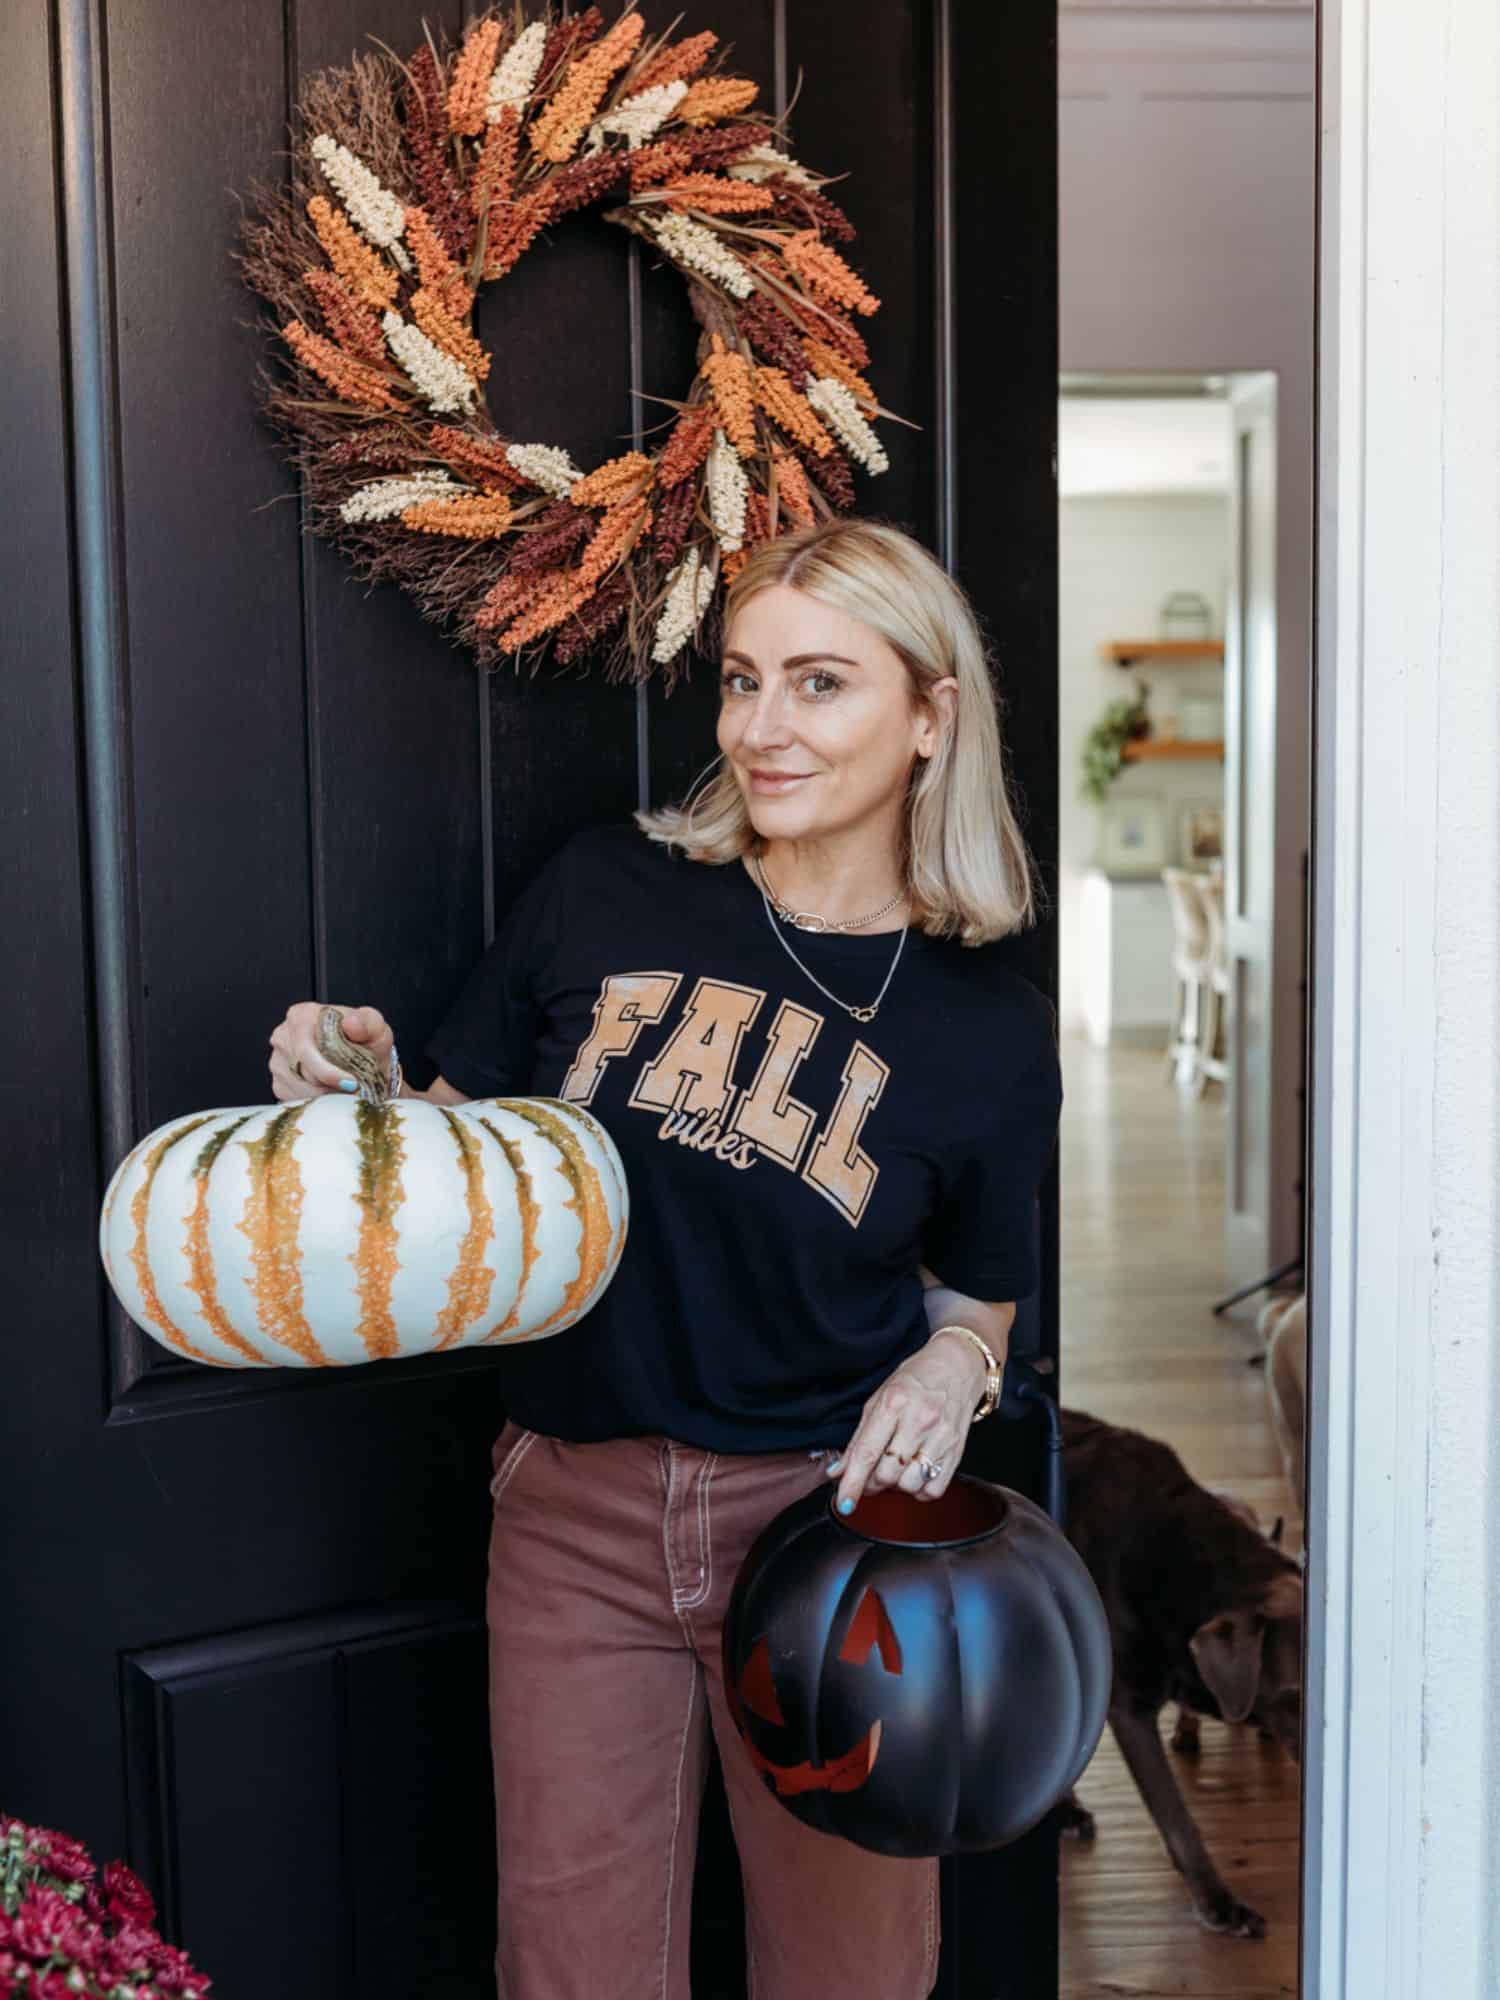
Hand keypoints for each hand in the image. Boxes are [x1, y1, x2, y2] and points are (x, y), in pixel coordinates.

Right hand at [268, 1001, 393, 1101]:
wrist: (364, 1061)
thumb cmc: (366, 1040)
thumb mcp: (375, 1028)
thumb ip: (368, 1022)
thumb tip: (351, 1024)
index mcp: (302, 1015)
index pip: (306, 1047)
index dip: (328, 1070)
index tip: (350, 1082)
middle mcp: (284, 1036)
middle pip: (302, 1071)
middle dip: (331, 1085)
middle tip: (354, 1090)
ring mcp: (278, 1061)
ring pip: (299, 1089)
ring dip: (326, 1095)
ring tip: (347, 1091)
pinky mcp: (279, 1083)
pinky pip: (296, 1099)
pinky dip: (317, 1102)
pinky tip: (333, 1094)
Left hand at [825, 1329, 988, 1511]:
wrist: (958, 1366)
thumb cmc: (916, 1379)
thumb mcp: (879, 1398)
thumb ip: (858, 1439)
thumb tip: (838, 1471)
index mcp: (894, 1404)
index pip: (867, 1453)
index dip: (852, 1483)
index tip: (843, 1502)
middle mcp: (919, 1421)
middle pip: (886, 1474)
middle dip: (871, 1483)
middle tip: (870, 1474)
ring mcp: (941, 1438)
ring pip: (908, 1485)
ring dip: (895, 1486)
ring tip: (895, 1469)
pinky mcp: (957, 1451)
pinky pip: (933, 1490)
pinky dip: (918, 1490)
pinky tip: (914, 1474)